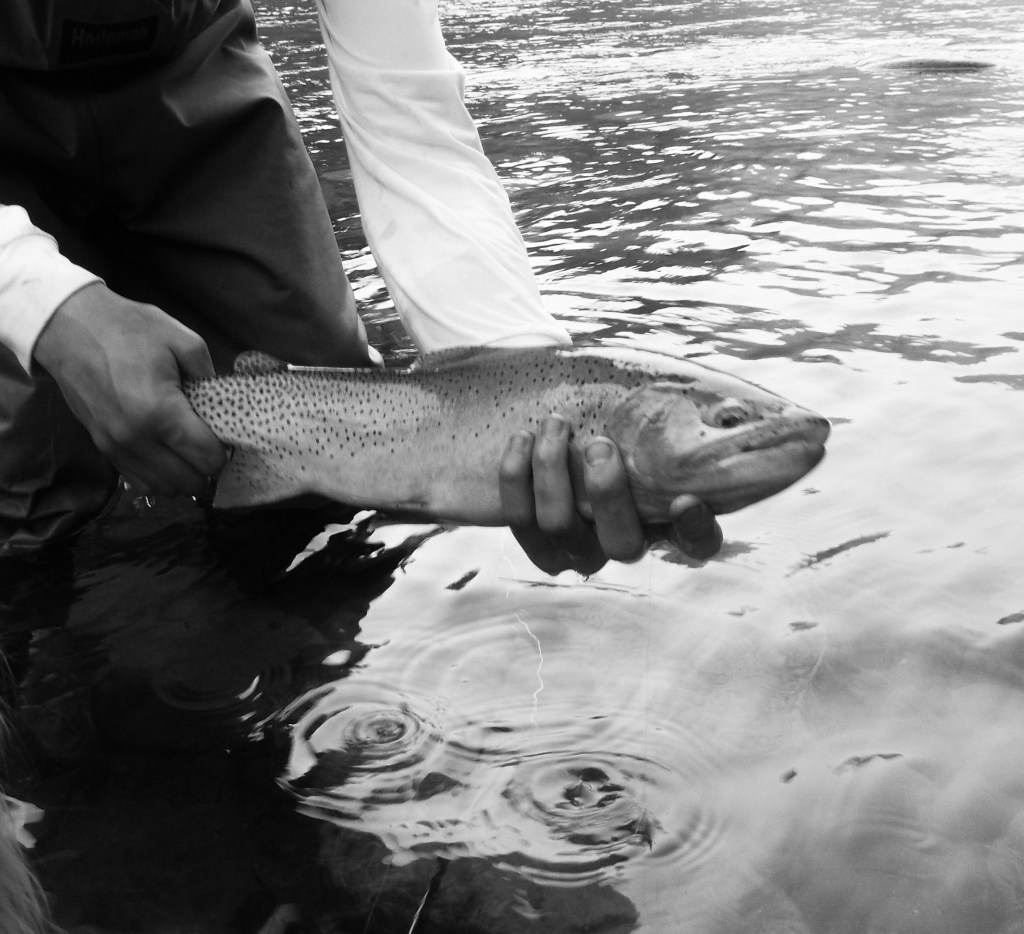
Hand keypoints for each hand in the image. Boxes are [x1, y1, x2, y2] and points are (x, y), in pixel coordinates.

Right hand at [33, 282, 227, 495]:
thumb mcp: (182, 340)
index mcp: (161, 412)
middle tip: (211, 447)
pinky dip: (159, 477)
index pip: (207, 458)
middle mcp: (137, 438)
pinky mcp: (102, 447)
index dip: (224, 453)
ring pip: (163, 487)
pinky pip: (138, 481)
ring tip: (190, 453)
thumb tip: (221, 404)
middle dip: (207, 469)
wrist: (69, 328)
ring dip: (183, 477)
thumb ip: (209, 374)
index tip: (226, 438)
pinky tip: (167, 456)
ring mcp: (116, 447)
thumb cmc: (127, 329)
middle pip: (188, 481)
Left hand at [498, 414, 722, 574]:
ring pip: (560, 527)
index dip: (695, 530)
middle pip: (621, 544)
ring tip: (554, 424)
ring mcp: (578, 549)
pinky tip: (523, 437)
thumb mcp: (641, 417)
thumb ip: (665, 414)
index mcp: (665, 518)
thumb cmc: (613, 421)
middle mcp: (624, 543)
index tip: (685, 500)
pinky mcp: (535, 544)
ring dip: (553, 471)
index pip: (699, 543)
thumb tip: (711, 392)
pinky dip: (516, 475)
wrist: (555, 437)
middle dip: (607, 493)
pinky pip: (519, 518)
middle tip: (600, 445)